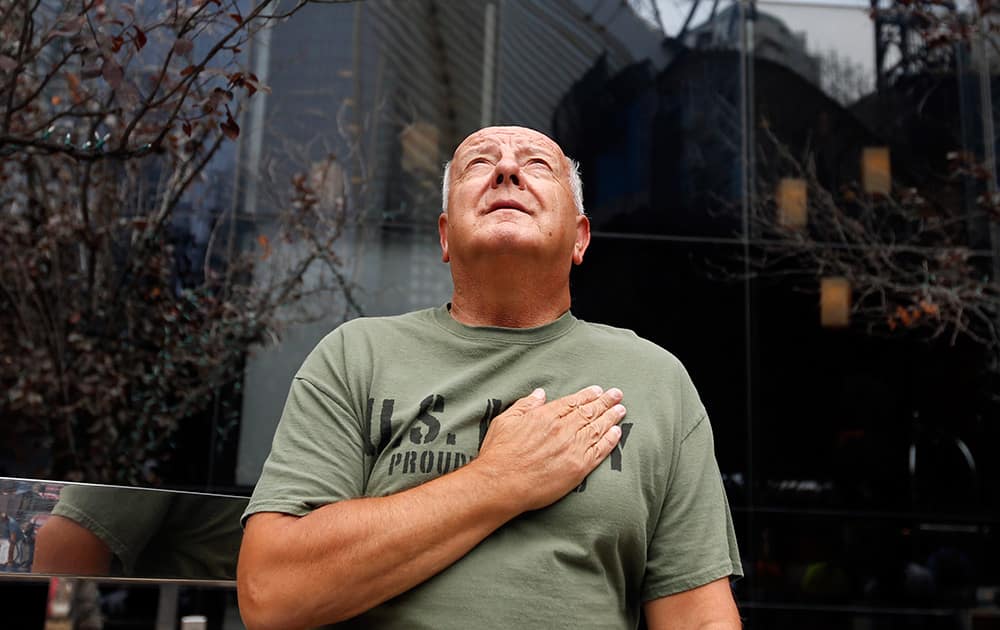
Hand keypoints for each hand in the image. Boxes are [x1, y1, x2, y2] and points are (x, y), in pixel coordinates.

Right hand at [472, 385, 625, 511]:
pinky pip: (599, 451)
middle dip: (605, 402)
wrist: (500, 484)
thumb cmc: (499, 454)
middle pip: (589, 412)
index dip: (587, 395)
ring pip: (597, 429)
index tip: (598, 390)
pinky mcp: (578, 468)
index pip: (572, 402)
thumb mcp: (505, 421)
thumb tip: (540, 394)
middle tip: (617, 394)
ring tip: (621, 410)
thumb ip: (525, 405)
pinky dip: (610, 441)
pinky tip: (617, 433)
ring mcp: (572, 449)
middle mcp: (562, 430)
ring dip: (611, 418)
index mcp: (546, 416)